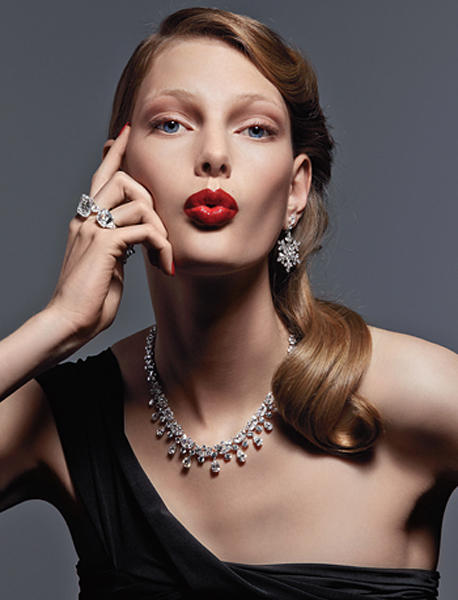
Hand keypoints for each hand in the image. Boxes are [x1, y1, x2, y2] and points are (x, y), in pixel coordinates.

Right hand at [46, 124, 172, 341]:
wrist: (68, 322)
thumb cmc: (91, 299)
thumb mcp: (109, 264)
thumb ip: (120, 243)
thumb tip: (140, 236)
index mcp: (85, 221)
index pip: (100, 177)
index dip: (115, 153)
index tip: (126, 133)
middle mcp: (86, 219)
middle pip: (121, 177)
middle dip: (152, 195)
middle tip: (162, 231)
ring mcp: (92, 230)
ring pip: (139, 202)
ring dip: (162, 230)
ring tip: (164, 257)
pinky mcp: (104, 245)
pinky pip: (144, 229)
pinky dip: (161, 245)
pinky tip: (164, 266)